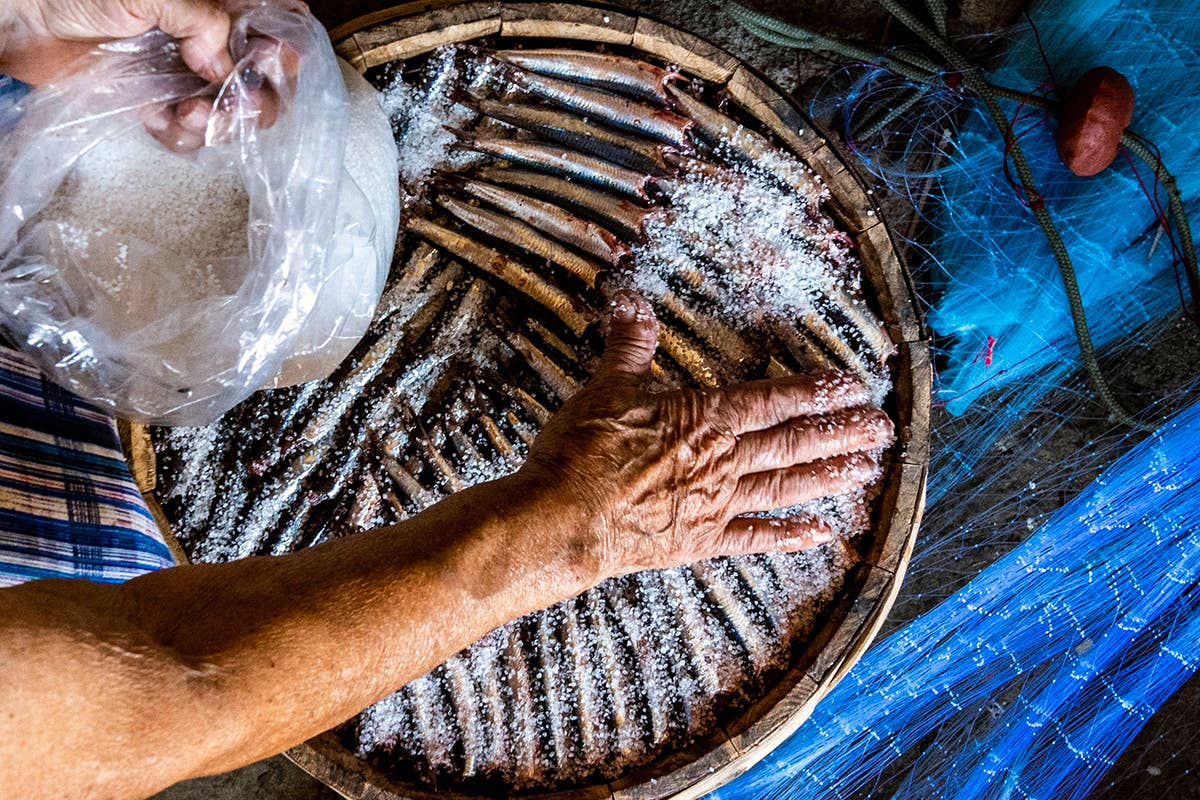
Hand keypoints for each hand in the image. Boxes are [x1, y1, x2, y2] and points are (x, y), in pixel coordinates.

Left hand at [0, 0, 289, 152]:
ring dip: (218, 123)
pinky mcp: (162, 103)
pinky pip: (193, 134)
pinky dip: (182, 135)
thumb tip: (225, 64)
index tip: (265, 65)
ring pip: (235, 115)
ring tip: (186, 114)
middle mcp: (212, 40)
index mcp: (220, 4)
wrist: (24, 21)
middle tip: (227, 106)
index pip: (281, 27)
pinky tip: (160, 117)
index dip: (283, 51)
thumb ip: (201, 19)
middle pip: (267, 81)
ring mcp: (190, 75)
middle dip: (253, 101)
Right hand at [520, 291, 893, 579]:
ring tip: (868, 470)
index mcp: (705, 418)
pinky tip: (821, 534)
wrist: (565, 519)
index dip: (816, 391)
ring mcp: (716, 504)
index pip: (774, 399)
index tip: (854, 386)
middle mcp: (722, 460)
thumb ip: (629, 344)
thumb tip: (630, 299)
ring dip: (828, 477)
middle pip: (793, 442)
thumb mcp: (606, 385)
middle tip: (885, 429)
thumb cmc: (584, 451)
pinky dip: (788, 537)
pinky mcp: (700, 540)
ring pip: (785, 486)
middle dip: (842, 433)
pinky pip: (754, 538)